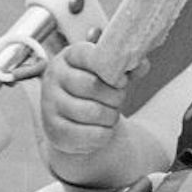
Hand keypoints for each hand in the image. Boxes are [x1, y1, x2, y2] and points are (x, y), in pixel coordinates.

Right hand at [39, 40, 134, 155]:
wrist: (81, 120)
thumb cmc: (102, 88)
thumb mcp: (115, 71)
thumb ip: (129, 66)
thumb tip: (141, 65)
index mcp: (70, 56)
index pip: (92, 56)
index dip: (114, 70)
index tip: (122, 81)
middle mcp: (54, 77)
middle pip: (91, 85)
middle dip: (115, 96)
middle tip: (118, 100)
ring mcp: (50, 104)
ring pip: (92, 111)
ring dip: (111, 116)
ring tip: (111, 114)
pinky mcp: (54, 130)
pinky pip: (91, 134)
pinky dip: (105, 134)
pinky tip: (103, 129)